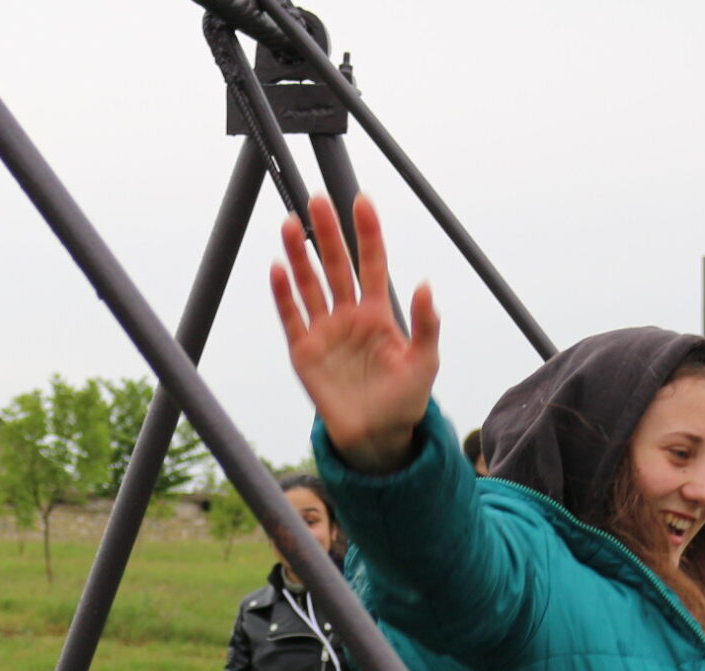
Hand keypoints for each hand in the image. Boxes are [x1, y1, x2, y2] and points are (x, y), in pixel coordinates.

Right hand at [271, 195, 439, 473]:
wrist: (377, 437)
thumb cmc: (405, 399)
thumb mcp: (425, 362)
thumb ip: (426, 325)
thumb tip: (425, 286)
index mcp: (378, 313)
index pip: (372, 262)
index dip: (367, 232)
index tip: (362, 201)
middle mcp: (348, 315)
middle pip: (336, 265)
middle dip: (328, 232)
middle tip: (318, 199)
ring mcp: (324, 331)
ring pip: (310, 284)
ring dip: (300, 254)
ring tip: (292, 223)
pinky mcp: (304, 351)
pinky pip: (291, 317)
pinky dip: (283, 293)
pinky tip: (278, 267)